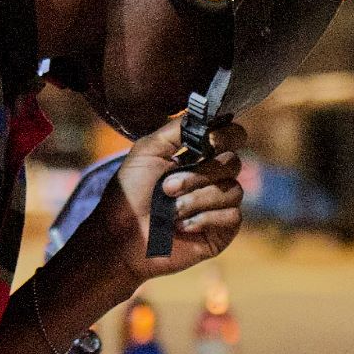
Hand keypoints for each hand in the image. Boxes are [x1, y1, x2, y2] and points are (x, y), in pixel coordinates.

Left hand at [79, 117, 246, 284]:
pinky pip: (232, 216)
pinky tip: (182, 226)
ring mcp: (218, 205)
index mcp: (198, 156)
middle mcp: (212, 178)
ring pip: (233, 190)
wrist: (121, 237)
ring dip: (197, 199)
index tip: (209, 142)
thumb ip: (177, 129)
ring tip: (170, 211)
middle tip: (168, 188)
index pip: (232, 137)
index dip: (227, 136)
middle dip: (199, 175)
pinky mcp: (221, 231)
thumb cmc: (130, 194)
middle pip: (233, 163)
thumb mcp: (148, 150)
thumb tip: (206, 116)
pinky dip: (204, 219)